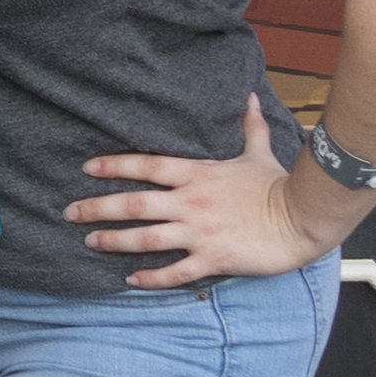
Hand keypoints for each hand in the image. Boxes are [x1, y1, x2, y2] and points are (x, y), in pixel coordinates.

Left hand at [65, 95, 352, 285]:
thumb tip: (249, 96)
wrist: (304, 217)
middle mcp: (191, 202)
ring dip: (114, 240)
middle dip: (97, 208)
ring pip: (146, 238)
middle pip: (133, 203)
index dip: (114, 166)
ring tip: (90, 242)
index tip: (88, 169)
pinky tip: (130, 280)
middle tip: (70, 213)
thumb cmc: (279, 185)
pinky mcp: (212, 258)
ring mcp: (200, 232)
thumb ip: (249, 126)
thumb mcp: (259, 151)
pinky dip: (150, 278)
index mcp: (197, 174)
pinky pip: (174, 271)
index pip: (146, 166)